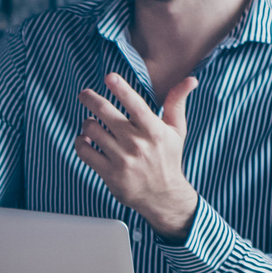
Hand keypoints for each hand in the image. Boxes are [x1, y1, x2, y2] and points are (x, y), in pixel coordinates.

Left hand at [73, 73, 200, 235]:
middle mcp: (137, 144)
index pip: (136, 105)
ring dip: (87, 122)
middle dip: (90, 98)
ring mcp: (122, 159)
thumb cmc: (168, 158)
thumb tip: (191, 80)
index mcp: (154, 131)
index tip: (109, 77)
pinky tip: (86, 139)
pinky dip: (80, 141)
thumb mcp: (177, 130)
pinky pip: (84, 151)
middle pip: (106, 113)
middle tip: (85, 94)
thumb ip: (177, 103)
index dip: (121, 89)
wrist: (164, 196)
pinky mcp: (109, 173)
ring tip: (92, 123)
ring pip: (91, 130)